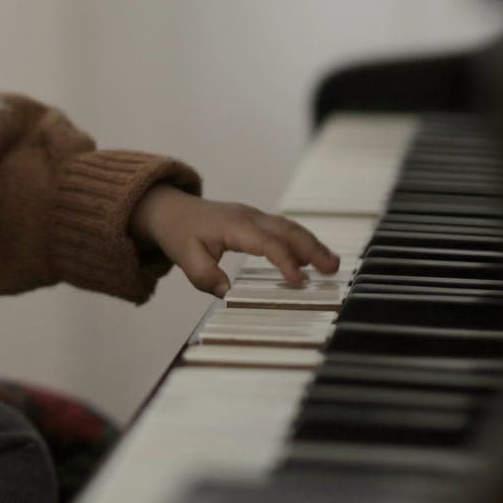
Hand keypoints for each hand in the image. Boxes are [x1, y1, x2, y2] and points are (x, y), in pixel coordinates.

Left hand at [129, 184, 339, 291]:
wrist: (170, 210)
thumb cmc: (178, 233)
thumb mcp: (184, 257)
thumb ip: (204, 276)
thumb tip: (227, 292)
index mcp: (233, 226)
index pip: (266, 243)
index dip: (284, 261)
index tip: (298, 281)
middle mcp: (249, 217)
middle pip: (287, 230)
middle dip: (312, 249)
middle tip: (332, 269)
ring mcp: (254, 216)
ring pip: (290, 227)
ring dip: (312, 244)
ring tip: (332, 264)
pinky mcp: (256, 221)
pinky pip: (284, 228)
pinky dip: (302, 241)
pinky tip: (313, 257)